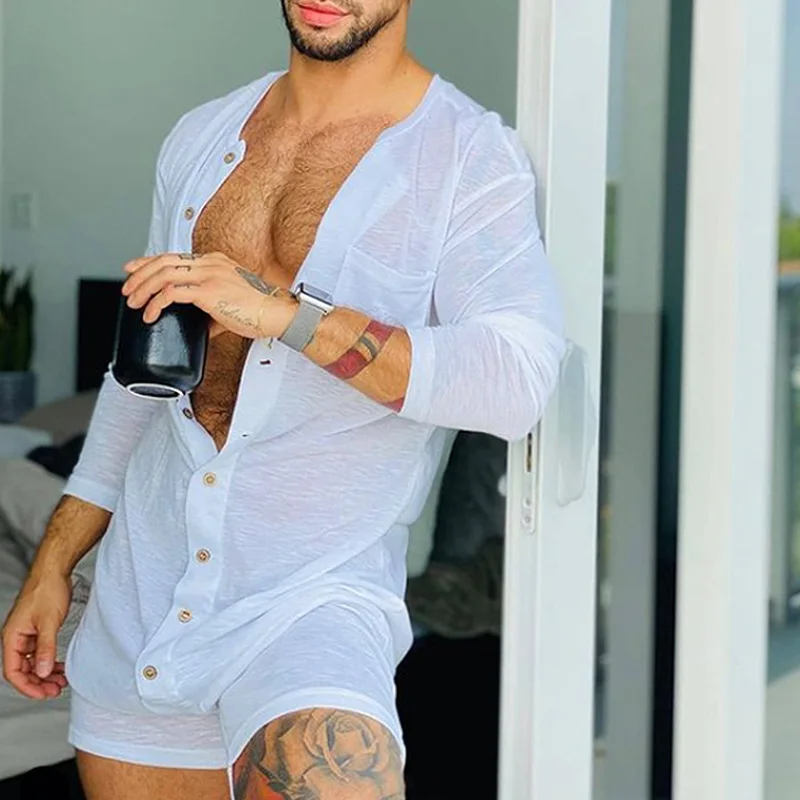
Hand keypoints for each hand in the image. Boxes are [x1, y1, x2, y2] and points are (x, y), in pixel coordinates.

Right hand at [2, 574, 71, 699]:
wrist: (55, 570)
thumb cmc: (48, 589)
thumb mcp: (49, 622)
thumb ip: (45, 648)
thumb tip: (42, 672)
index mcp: (12, 637)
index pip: (13, 672)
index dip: (28, 686)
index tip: (43, 694)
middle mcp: (15, 637)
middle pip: (22, 670)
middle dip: (38, 682)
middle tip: (55, 690)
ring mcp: (26, 634)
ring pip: (31, 662)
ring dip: (44, 673)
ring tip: (60, 681)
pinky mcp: (36, 629)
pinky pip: (39, 652)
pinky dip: (48, 660)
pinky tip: (59, 666)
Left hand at [122, 252, 298, 339]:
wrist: (275, 314)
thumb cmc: (258, 311)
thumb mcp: (231, 302)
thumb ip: (211, 309)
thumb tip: (200, 326)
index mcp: (215, 261)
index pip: (174, 256)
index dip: (149, 262)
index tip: (134, 270)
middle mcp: (210, 263)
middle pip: (164, 261)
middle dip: (140, 275)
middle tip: (128, 289)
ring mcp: (209, 275)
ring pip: (163, 274)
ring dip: (143, 288)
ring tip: (134, 302)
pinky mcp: (208, 291)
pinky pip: (171, 293)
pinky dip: (156, 303)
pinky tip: (151, 314)